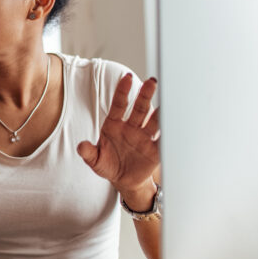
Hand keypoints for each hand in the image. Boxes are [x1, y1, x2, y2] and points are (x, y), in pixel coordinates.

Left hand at [78, 74, 160, 198]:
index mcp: (114, 125)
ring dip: (160, 110)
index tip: (127, 78)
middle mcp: (131, 128)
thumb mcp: (95, 161)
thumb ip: (88, 152)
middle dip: (145, 95)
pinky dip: (170, 131)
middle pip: (139, 108)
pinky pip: (163, 139)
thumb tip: (81, 146)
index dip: (122, 91)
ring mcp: (144, 137)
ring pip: (153, 120)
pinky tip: (176, 122)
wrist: (123, 181)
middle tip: (152, 81)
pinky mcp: (155, 150)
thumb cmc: (108, 166)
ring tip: (169, 98)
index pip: (119, 105)